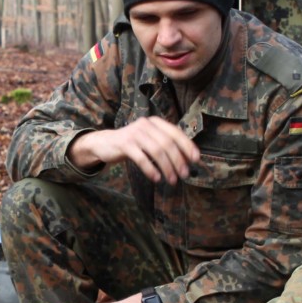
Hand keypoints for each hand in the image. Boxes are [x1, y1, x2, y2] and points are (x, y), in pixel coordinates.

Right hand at [70, 117, 200, 183]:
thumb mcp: (149, 139)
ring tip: (172, 180)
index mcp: (155, 122)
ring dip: (167, 167)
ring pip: (156, 151)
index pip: (176, 133)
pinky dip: (150, 169)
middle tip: (184, 174)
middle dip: (178, 160)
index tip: (196, 159)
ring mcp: (135, 133)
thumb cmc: (132, 144)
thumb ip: (165, 144)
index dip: (187, 146)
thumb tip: (188, 159)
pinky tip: (156, 178)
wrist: (105, 143)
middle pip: (167, 143)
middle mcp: (146, 124)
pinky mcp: (124, 144)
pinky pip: (141, 158)